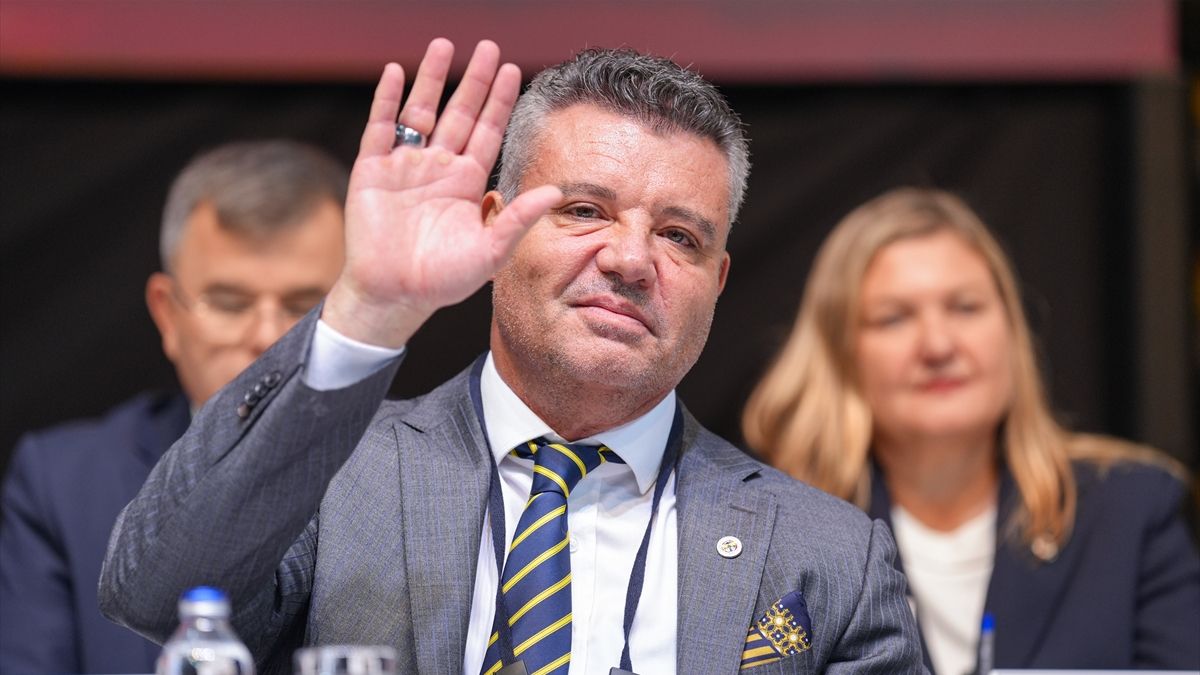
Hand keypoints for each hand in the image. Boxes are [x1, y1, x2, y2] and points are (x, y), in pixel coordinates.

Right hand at [323, 39, 560, 346]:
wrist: (394, 296)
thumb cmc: (443, 280)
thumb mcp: (490, 252)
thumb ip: (517, 219)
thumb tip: (555, 192)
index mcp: (467, 182)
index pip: (488, 131)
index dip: (500, 101)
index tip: (515, 69)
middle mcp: (439, 167)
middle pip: (460, 112)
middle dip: (474, 80)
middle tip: (489, 46)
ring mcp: (405, 165)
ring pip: (421, 111)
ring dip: (432, 78)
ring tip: (444, 45)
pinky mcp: (372, 171)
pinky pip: (380, 127)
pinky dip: (387, 99)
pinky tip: (396, 72)